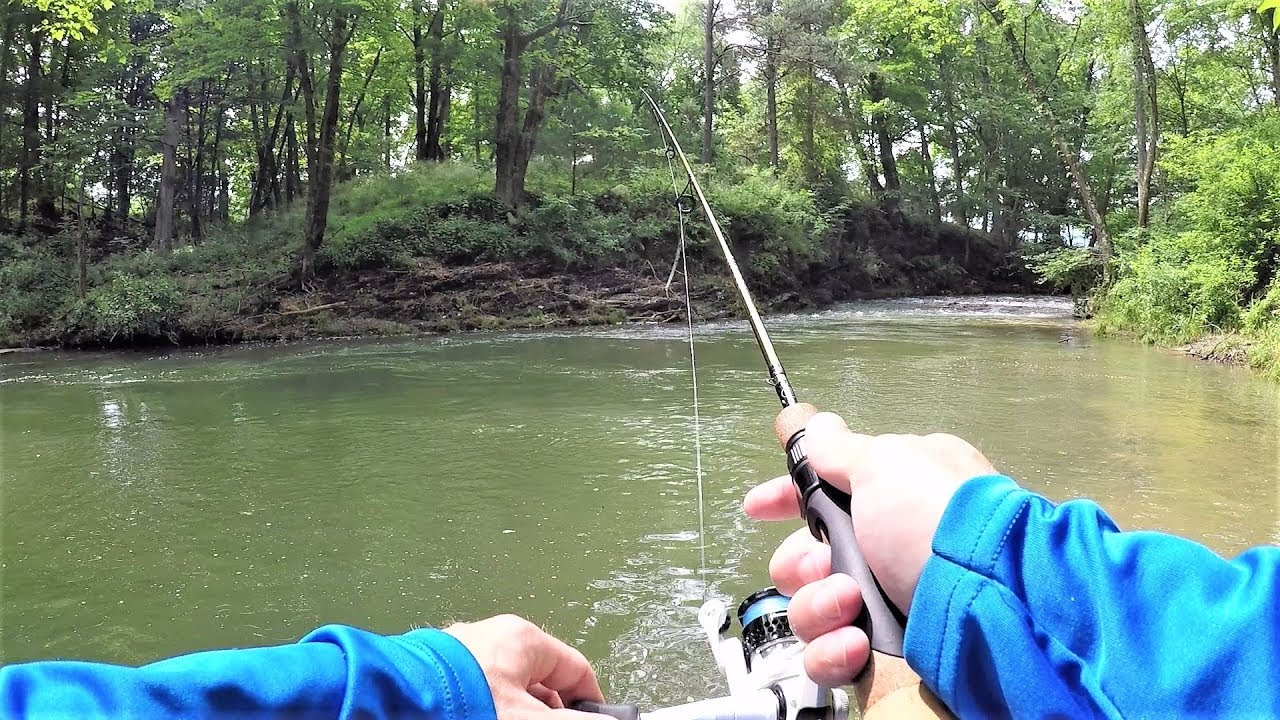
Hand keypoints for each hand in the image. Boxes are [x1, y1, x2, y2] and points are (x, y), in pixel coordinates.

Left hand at [445, 614, 604, 718]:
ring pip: (507, 693)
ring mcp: (462, 657)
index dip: (590, 704)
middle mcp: (492, 640)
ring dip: (515, 714)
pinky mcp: (438, 676)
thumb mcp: (529, 719)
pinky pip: (477, 696)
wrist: (390, 707)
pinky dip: (486, 712)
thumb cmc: (463, 705)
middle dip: (547, 714)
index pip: (576, 670)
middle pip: (541, 685)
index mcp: (523, 640)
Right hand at [743, 412, 995, 685]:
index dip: (787, 500)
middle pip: (806, 558)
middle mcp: (888, 551)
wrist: (995, 605)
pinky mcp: (881, 656)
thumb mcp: (886, 464)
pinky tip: (858, 642)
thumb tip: (815, 424)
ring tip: (852, 603)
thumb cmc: (939, 521)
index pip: (825, 495)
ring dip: (820, 604)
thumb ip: (839, 449)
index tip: (759, 506)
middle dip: (802, 561)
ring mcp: (885, 605)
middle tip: (823, 562)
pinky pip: (827, 656)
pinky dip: (836, 650)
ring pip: (809, 607)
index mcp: (895, 496)